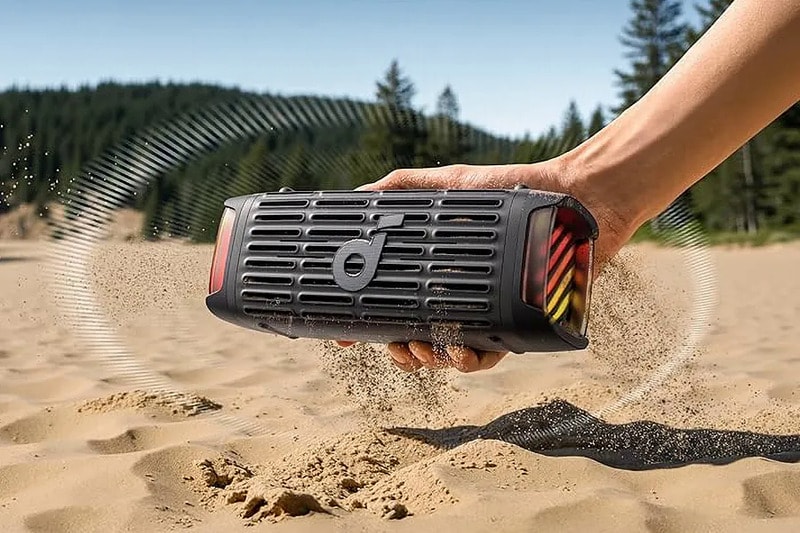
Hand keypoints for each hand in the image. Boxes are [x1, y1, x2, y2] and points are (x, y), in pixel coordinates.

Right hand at [336, 156, 639, 373]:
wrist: (573, 196)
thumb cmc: (513, 186)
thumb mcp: (451, 182)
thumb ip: (406, 185)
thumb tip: (361, 192)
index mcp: (439, 271)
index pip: (395, 303)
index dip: (368, 325)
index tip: (344, 337)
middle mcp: (459, 296)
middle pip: (416, 337)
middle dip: (398, 352)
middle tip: (393, 346)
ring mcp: (486, 313)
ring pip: (447, 353)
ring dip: (428, 360)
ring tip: (420, 348)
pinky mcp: (516, 325)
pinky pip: (488, 355)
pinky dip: (467, 360)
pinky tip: (458, 351)